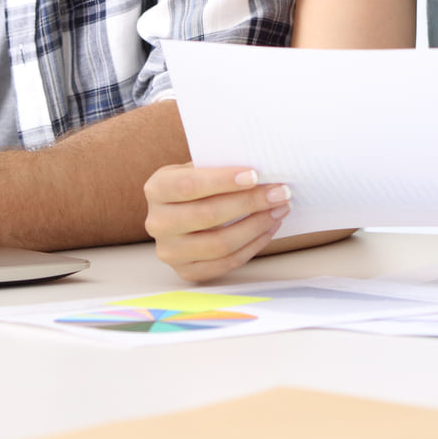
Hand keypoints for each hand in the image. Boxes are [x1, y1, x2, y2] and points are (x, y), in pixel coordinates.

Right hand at [144, 163, 292, 282]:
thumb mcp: (198, 168)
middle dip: (250, 203)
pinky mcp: (186, 271)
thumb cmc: (196, 184)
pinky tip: (269, 228)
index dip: (223, 181)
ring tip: (279, 210)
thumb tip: (263, 169)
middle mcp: (157, 222)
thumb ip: (220, 167)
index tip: (255, 175)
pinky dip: (253, 245)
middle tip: (280, 192)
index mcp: (157, 189)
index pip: (189, 185)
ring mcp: (170, 251)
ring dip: (256, 226)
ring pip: (220, 244)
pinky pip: (226, 262)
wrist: (178, 211)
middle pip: (208, 215)